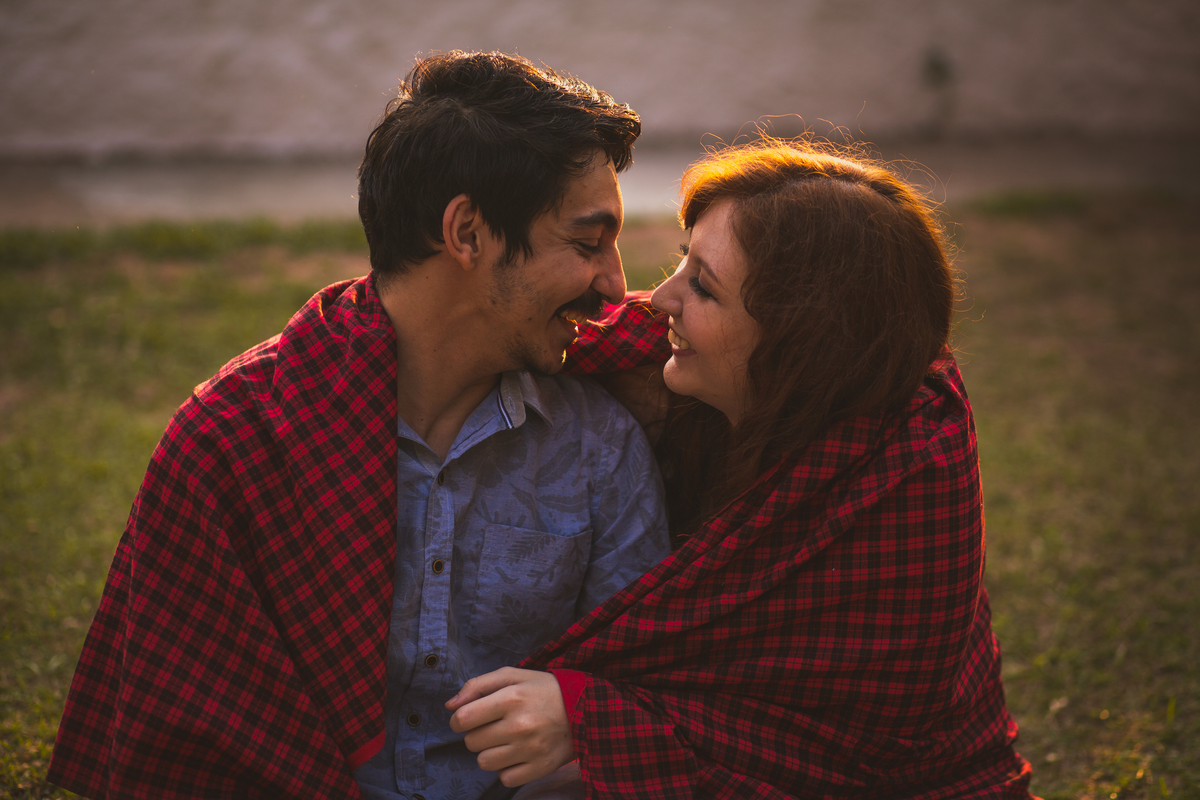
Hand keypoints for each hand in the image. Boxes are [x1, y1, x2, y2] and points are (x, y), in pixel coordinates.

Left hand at [446, 667, 574, 786]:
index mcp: (511, 698)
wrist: (587, 709)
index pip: (463, 718)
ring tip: (505, 740)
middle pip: (471, 742)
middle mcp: (520, 725)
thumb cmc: (544, 690)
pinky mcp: (540, 768)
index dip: (458, 719)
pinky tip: (517, 754)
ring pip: (484, 762)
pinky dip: (506, 768)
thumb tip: (450, 705)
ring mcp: (530, 749)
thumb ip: (478, 685)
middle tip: (494, 726)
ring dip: (490, 752)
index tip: (468, 717)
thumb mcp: (513, 676)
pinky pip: (505, 778)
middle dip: (477, 734)